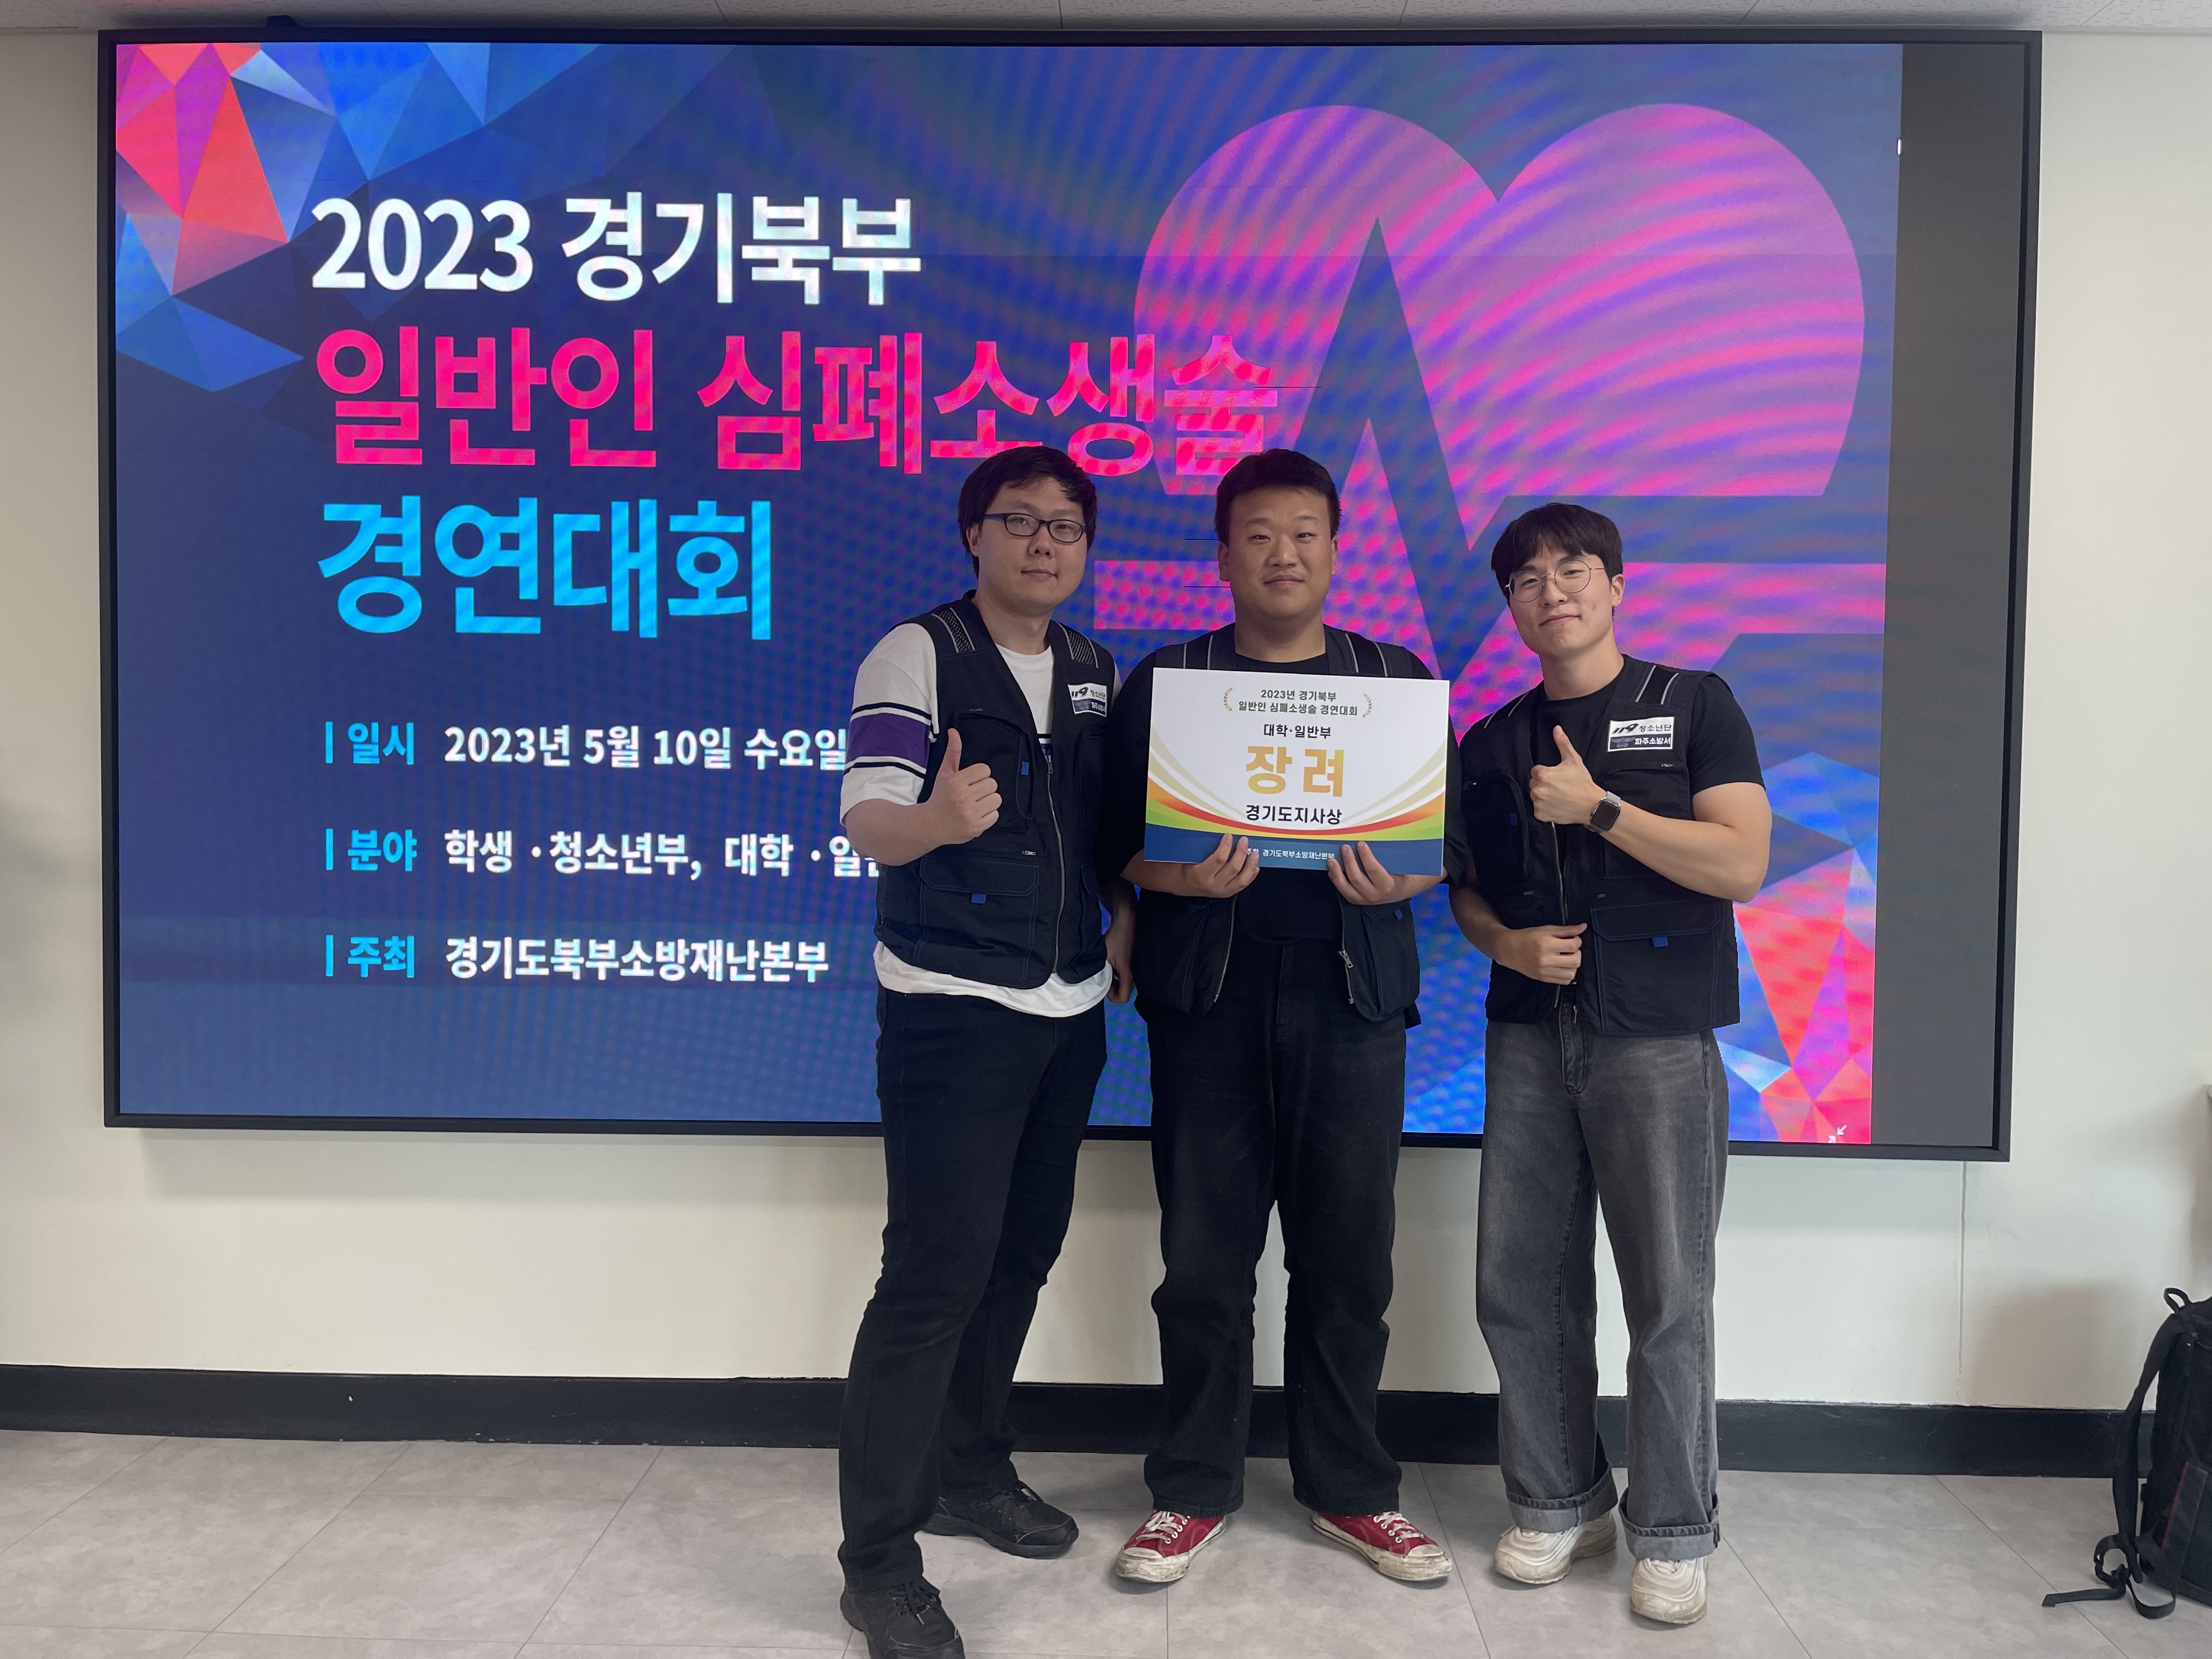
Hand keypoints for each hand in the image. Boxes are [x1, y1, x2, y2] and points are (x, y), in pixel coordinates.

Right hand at [926, 727, 1000, 843]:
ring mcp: (970, 814)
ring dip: (988, 802)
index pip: (985, 770)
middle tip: (972, 794)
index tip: (970, 782)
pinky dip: (988, 816)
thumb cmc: (939, 797)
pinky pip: (995, 815)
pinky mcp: (976, 828)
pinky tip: (976, 815)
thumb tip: (954, 732)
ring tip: (975, 804)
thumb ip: (953, 752)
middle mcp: (963, 797)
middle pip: (992, 784)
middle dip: (984, 788)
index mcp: (956, 782)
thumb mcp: (944, 773)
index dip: (979, 775)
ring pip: (997, 799)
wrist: (930, 824)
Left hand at [1104, 898, 1135, 1003]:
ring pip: (1125, 985)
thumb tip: (1095, 984)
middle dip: (1112, 988)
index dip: (1111, 996)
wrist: (1127, 923)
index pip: (1122, 998)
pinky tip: (1113, 964)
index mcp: (1128, 975)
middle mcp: (1135, 976)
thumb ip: (1100, 973)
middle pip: (1123, 993)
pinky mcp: (1135, 965)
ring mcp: (1137, 971)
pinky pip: (1126, 978)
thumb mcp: (1104, 957)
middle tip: (1103, 976)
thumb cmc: (1116, 939)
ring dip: (1115, 981)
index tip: (1104, 984)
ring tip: (1107, 969)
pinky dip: (1118, 975)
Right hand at [1186, 832, 1260, 897]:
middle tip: (1244, 840)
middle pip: (1233, 868)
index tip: (1229, 835)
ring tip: (1254, 853)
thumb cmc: (1185, 867)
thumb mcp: (1189, 857)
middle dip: (1241, 852)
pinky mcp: (1227, 894)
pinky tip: (1255, 866)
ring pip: (1241, 879)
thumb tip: (1218, 832)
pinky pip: (1242, 885)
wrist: (1183, 884)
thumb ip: (1202, 848)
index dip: (1226, 846)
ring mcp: (1221, 891)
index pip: (1218, 860)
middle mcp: (1212, 885)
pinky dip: (1251, 875)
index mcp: (1200, 875)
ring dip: (1250, 865)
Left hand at [1327, 842, 1413, 904]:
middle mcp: (1374, 894)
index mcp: (1387, 885)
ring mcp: (1364, 899)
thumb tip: (1369, 840)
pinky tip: (1332, 870)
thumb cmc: (1396, 875)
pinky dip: (1336, 880)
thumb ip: (1384, 857)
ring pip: (1346, 887)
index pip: (1373, 870)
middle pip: (1357, 878)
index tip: (1360, 844)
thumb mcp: (1395, 867)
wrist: (1397, 892)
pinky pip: (1343, 891)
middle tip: (1345, 848)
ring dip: (1337, 873)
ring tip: (1332, 860)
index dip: (1366, 856)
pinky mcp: (1356, 900)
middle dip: (1349, 861)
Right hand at [1495, 922, 1585, 983]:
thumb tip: (1583, 927)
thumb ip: (1566, 929)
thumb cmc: (1527, 937)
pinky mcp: (1543, 979)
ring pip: (1572, 973)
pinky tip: (1562, 966)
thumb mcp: (1546, 929)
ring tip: (1566, 958)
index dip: (1577, 940)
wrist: (1509, 949)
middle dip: (1577, 953)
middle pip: (1576, 960)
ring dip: (1573, 965)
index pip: (1574, 945)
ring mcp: (1544, 971)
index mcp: (1546, 944)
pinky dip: (1567, 974)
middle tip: (1570, 948)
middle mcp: (1545, 959)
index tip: (1572, 938)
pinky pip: (1565, 981)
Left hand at [1529, 726, 1605, 825]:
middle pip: (1534, 783)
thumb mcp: (1573, 760)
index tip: (1556, 776)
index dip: (1546, 772)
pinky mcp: (1541, 814)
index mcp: (1543, 775)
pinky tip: (1556, 804)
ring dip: (1543, 795)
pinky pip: (1537, 809)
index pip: (1536, 770)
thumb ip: (1563, 743)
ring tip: (1558, 795)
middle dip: (1543, 783)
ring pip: (1535, 796)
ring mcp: (1539, 803)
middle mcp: (1538, 789)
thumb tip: (1557, 730)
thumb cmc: (1582, 784)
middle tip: (1558, 786)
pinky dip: (1545, 808)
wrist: (1591, 805)